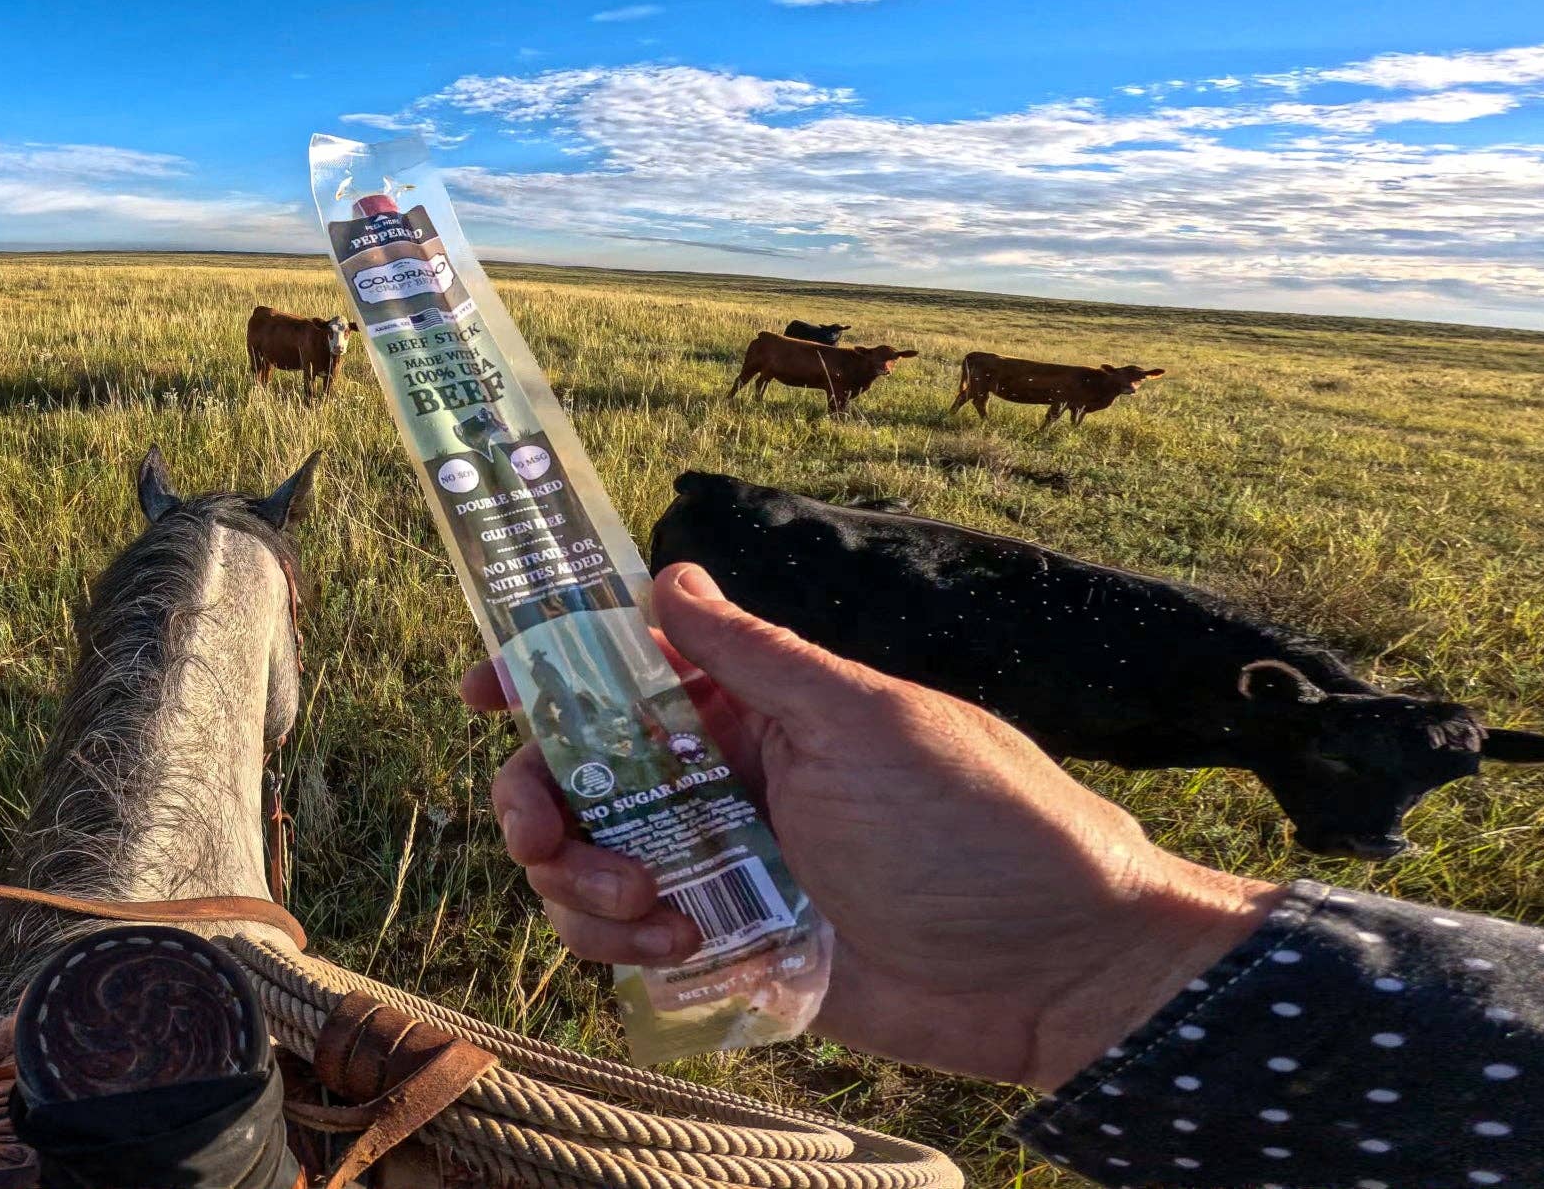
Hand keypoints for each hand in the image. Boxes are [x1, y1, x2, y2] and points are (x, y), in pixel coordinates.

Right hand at [466, 563, 1278, 1089]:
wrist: (1058, 972)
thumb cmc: (983, 827)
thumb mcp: (866, 722)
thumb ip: (754, 658)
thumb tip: (667, 572)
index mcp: (754, 712)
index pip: (622, 678)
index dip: (542, 678)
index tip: (484, 692)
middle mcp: (725, 784)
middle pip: (576, 777)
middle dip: (540, 802)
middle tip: (551, 835)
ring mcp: (722, 871)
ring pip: (586, 864)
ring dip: (583, 886)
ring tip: (655, 913)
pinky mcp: (729, 952)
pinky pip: (627, 945)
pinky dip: (623, 948)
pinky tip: (683, 950)